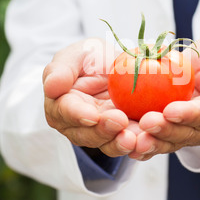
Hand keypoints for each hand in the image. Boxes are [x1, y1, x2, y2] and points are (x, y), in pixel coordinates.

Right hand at [43, 39, 137, 156]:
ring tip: (136, 138)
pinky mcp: (122, 136)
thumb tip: (51, 87)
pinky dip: (139, 144)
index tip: (93, 115)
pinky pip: (129, 144)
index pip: (66, 111)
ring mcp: (101, 134)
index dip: (78, 115)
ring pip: (108, 144)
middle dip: (104, 131)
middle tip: (121, 123)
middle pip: (87, 134)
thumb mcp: (76, 54)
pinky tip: (149, 139)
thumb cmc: (91, 58)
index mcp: (60, 105)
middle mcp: (77, 126)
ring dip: (121, 143)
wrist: (116, 67)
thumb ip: (61, 69)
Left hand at [130, 34, 199, 160]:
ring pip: (172, 142)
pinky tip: (130, 147)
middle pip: (188, 133)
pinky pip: (158, 141)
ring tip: (136, 140)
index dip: (190, 114)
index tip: (170, 110)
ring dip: (154, 142)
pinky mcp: (172, 133)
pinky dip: (145, 147)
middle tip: (146, 123)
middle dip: (166, 130)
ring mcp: (190, 133)